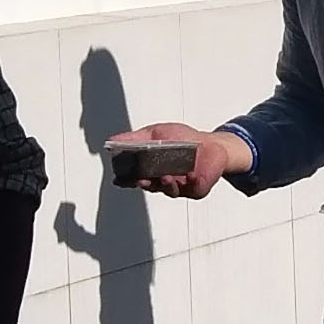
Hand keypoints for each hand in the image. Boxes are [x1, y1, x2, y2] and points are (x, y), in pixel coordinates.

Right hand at [122, 123, 250, 201]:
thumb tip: (113, 140)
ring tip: (165, 176)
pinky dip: (190, 182)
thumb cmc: (183, 140)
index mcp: (151, 170)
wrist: (211, 143)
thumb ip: (135, 139)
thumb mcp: (156, 133)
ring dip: (166, 184)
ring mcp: (180, 187)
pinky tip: (189, 176)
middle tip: (141, 179)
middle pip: (150, 186)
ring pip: (170, 190)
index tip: (121, 179)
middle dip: (145, 183)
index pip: (135, 178)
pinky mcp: (197, 188)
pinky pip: (193, 189)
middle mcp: (163, 181)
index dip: (128, 180)